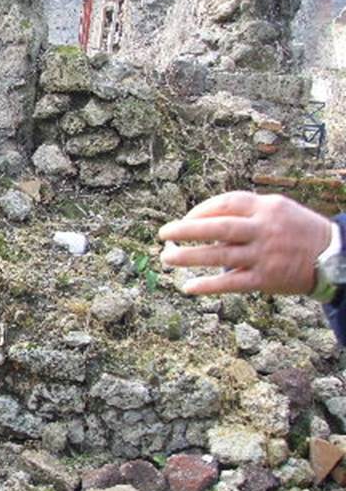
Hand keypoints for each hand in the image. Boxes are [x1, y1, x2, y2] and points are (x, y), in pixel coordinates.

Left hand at [157, 191, 331, 295]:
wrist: (335, 256)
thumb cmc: (297, 230)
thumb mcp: (277, 210)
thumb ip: (245, 213)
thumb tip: (204, 222)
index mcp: (266, 208)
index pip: (226, 203)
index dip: (200, 210)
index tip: (183, 219)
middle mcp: (264, 229)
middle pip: (218, 227)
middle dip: (186, 230)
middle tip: (162, 234)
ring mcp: (264, 255)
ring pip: (220, 255)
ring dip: (189, 257)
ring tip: (166, 258)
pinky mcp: (266, 279)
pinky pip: (231, 283)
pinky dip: (208, 286)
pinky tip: (188, 287)